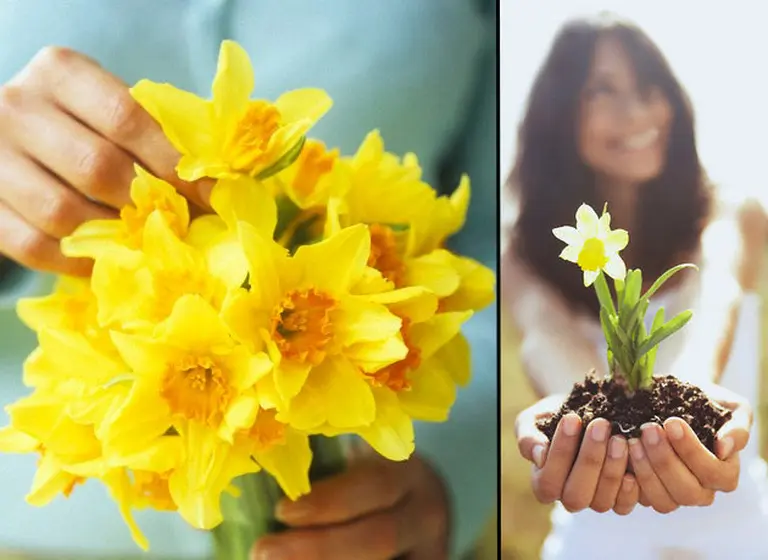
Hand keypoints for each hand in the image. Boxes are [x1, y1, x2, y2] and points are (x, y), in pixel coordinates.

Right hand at [0, 46, 206, 275]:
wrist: (10, 137)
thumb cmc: (81, 124)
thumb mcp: (110, 107)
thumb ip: (155, 133)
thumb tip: (218, 185)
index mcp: (60, 72)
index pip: (128, 117)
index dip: (175, 162)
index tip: (213, 195)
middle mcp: (18, 106)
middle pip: (98, 167)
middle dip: (151, 204)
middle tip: (186, 226)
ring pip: (63, 212)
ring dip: (116, 237)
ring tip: (150, 246)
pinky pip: (33, 245)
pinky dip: (76, 260)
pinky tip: (106, 260)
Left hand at [251, 449, 448, 559]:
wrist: (421, 508)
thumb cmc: (372, 483)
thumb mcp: (360, 466)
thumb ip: (325, 471)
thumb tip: (259, 489)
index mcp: (409, 472)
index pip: (376, 485)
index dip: (329, 501)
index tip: (281, 510)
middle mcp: (427, 514)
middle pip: (380, 537)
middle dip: (318, 549)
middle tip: (262, 551)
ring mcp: (430, 551)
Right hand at [515, 396, 638, 514]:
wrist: (583, 413)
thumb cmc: (553, 417)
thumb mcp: (533, 420)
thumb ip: (528, 437)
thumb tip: (539, 456)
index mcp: (544, 484)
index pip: (548, 481)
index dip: (560, 453)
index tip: (571, 418)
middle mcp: (569, 498)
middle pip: (576, 496)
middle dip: (589, 460)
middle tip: (600, 425)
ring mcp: (595, 501)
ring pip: (602, 501)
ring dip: (612, 469)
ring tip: (619, 437)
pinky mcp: (620, 500)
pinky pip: (625, 504)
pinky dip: (630, 487)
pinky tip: (633, 459)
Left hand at [630, 383, 751, 512]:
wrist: (677, 398)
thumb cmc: (707, 402)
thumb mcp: (731, 407)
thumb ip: (738, 427)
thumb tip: (725, 448)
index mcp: (724, 474)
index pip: (714, 474)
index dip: (692, 451)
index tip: (671, 422)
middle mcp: (701, 491)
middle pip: (687, 492)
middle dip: (665, 461)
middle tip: (648, 430)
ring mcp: (673, 495)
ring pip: (662, 501)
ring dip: (645, 471)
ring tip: (632, 440)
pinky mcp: (647, 493)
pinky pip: (638, 498)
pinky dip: (627, 479)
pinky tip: (620, 453)